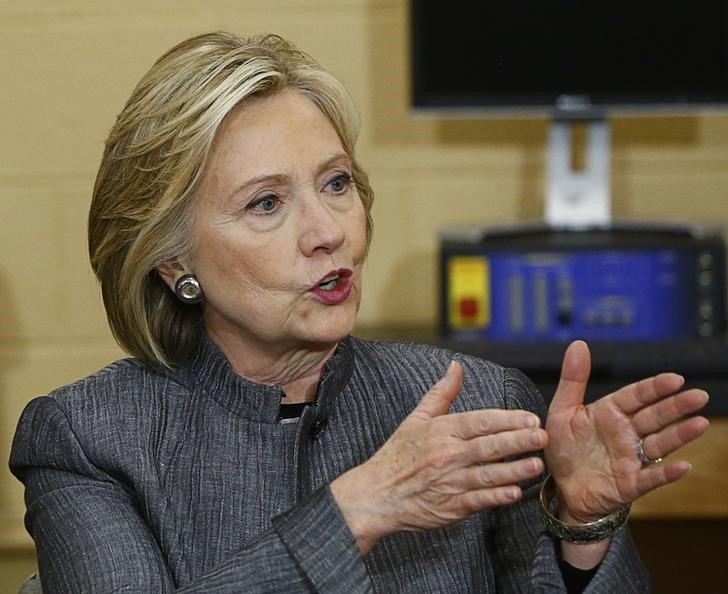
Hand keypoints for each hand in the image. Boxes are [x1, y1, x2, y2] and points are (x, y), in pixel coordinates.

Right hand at [331, 360, 547, 553]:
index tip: (530, 418)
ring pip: (487, 474)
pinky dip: (496, 497)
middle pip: (488, 446)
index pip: (479, 422)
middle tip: (541, 436)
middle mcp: (447, 454)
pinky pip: (478, 500)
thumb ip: (441, 393)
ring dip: (513, 470)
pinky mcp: (452, 507)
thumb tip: (456, 366)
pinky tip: (515, 493)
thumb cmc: (397, 455)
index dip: (506, 420)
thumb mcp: (416, 419)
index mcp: (441, 431)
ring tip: (535, 464)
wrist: (377, 494)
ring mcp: (450, 481)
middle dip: (517, 441)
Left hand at [545, 340, 709, 522]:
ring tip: (700, 424)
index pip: (636, 396)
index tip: (675, 379)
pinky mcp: (631, 483)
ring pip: (659, 443)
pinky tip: (682, 466)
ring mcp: (631, 458)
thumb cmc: (563, 447)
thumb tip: (579, 344)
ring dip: (680, 435)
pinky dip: (667, 473)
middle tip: (699, 395)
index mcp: (610, 412)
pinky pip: (651, 478)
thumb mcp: (562, 411)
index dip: (655, 388)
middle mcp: (626, 433)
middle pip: (655, 416)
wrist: (560, 486)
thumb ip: (573, 379)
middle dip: (676, 406)